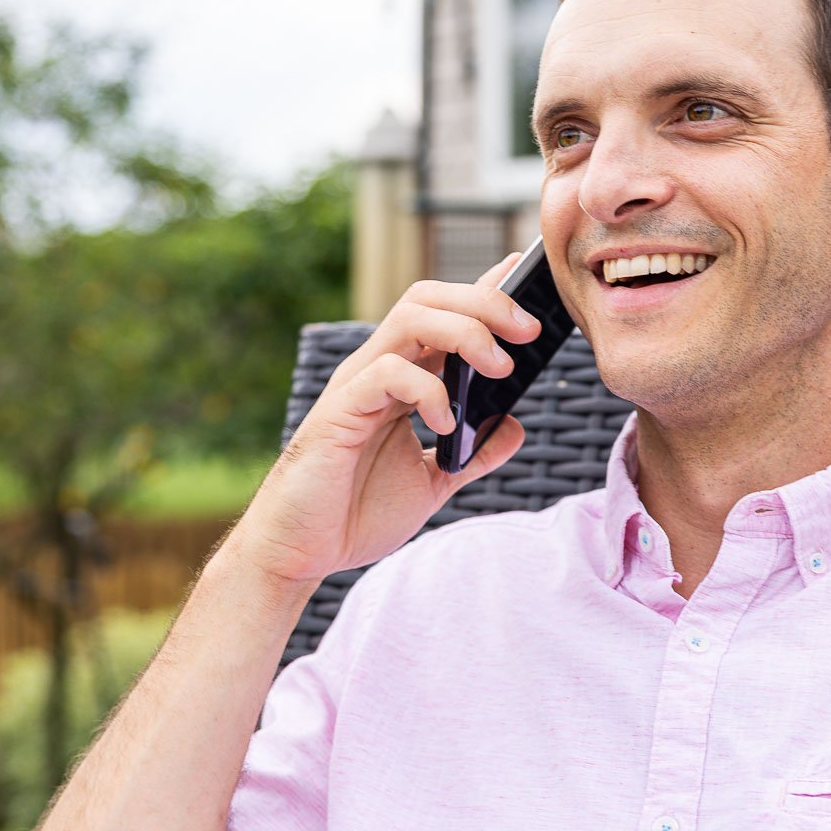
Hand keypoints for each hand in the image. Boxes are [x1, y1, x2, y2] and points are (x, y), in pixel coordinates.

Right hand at [226, 253, 539, 587]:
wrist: (302, 553)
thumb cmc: (356, 513)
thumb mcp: (433, 482)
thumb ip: (473, 453)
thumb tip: (515, 426)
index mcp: (400, 379)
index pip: (443, 314)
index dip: (484, 290)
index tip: (526, 277)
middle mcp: (378, 370)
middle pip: (429, 298)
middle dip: (485, 302)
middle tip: (528, 331)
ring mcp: (357, 385)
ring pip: (411, 318)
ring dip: (466, 332)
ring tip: (500, 369)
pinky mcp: (341, 410)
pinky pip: (388, 373)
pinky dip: (428, 390)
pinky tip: (446, 424)